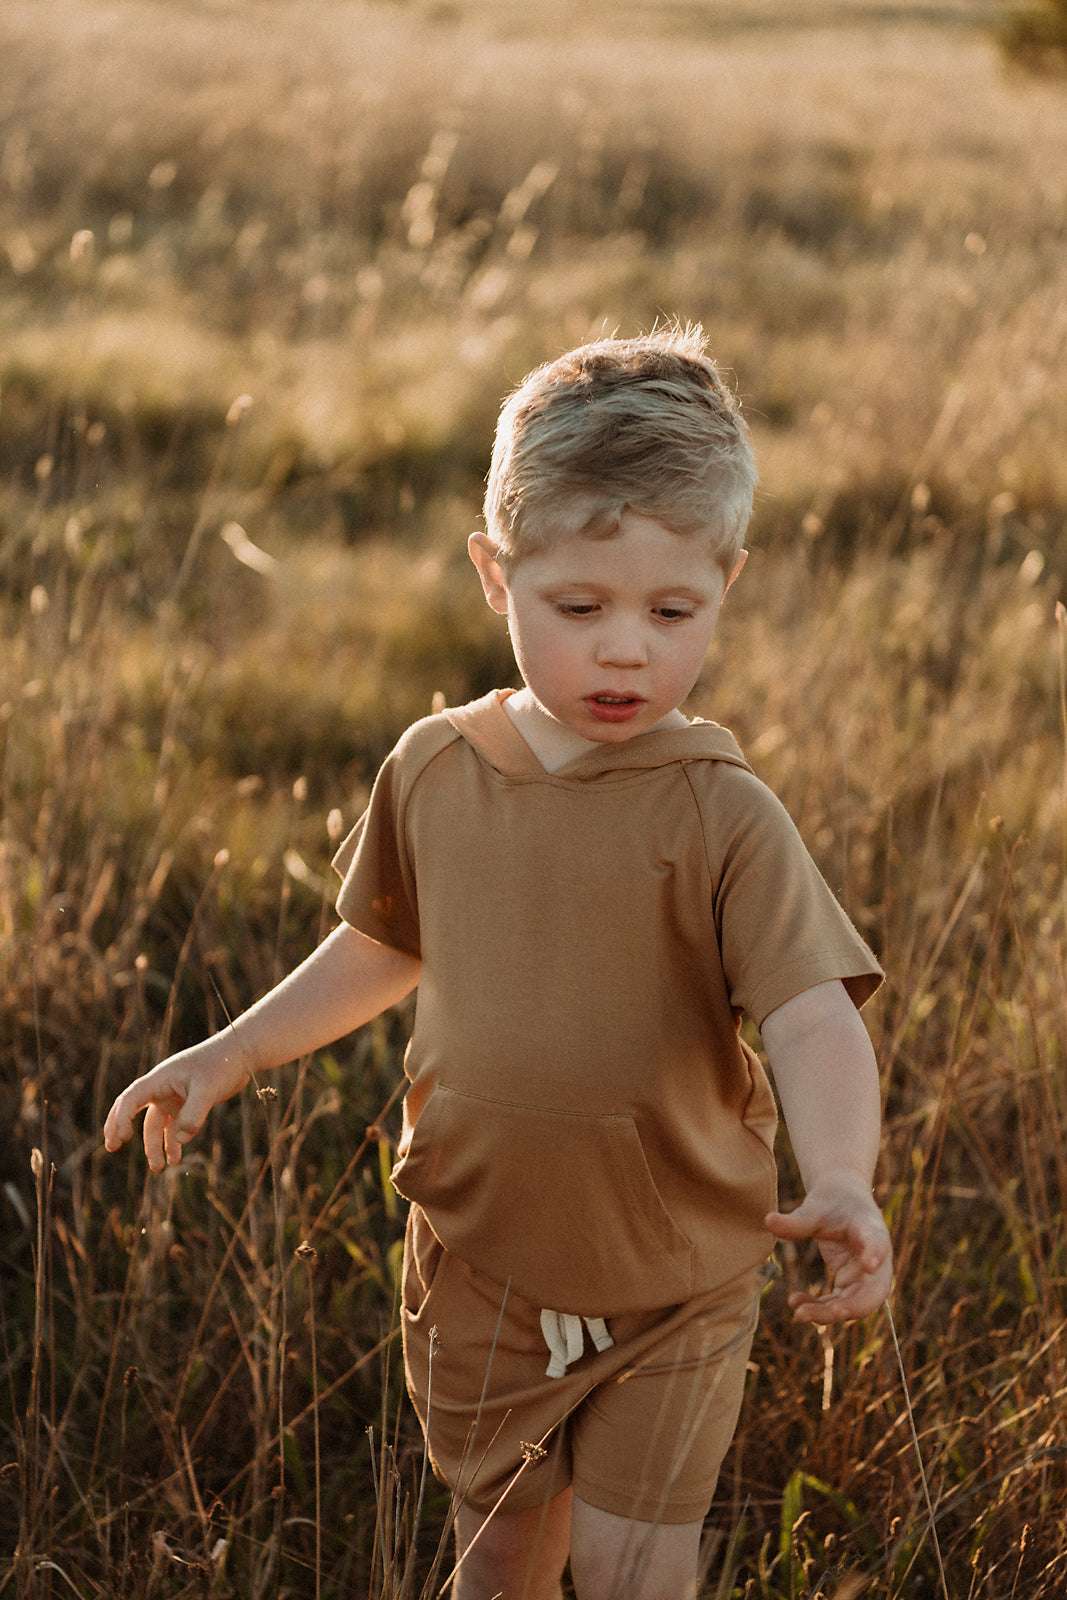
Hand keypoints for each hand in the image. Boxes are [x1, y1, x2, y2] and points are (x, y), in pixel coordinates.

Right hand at [103, 1038, 251, 1173]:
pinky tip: (175, 1159)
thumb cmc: (221, 1065)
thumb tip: (180, 1141)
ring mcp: (173, 1096)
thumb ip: (193, 1115)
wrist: (240, 1055)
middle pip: (132, 1109)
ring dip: (155, 1146)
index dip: (121, 1118)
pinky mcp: (186, 1103)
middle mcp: (162, 1088)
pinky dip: (173, 1143)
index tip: (122, 1138)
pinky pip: (173, 1127)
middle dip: (120, 1128)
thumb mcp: (207, 1089)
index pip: (131, 1098)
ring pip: (156, 1125)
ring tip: (158, 1169)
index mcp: (160, 1079)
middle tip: (112, 1147)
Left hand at [765, 1171, 892, 1324]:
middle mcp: (876, 1259)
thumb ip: (797, 1220)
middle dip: (849, 1306)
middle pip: (871, 1291)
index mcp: (872, 1230)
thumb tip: (768, 1220)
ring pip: (855, 1305)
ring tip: (798, 1314)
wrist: (842, 1203)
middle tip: (827, 1312)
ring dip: (829, 1314)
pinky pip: (838, 1303)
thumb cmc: (832, 1203)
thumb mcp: (816, 1208)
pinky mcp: (850, 1284)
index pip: (877, 1243)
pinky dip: (819, 1308)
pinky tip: (795, 1302)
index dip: (875, 1253)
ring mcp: (866, 1277)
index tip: (869, 1264)